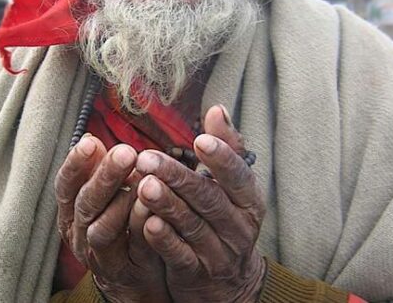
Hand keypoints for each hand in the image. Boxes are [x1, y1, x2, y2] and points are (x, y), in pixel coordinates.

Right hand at [54, 134, 170, 302]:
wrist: (131, 277)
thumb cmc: (116, 222)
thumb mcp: (102, 195)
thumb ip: (96, 171)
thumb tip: (90, 139)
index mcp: (70, 210)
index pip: (65, 185)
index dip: (75, 164)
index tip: (90, 142)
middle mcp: (79, 233)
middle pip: (86, 204)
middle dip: (104, 177)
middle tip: (126, 153)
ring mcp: (100, 255)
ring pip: (102, 230)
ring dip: (120, 204)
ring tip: (141, 181)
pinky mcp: (125, 272)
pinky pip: (133, 250)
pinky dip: (142, 228)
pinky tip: (153, 208)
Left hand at [134, 105, 265, 302]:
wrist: (229, 284)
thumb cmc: (224, 219)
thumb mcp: (233, 187)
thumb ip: (226, 147)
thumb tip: (217, 108)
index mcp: (248, 201)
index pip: (239, 176)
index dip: (222, 158)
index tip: (200, 139)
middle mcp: (238, 227)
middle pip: (208, 199)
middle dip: (178, 177)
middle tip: (147, 157)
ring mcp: (219, 253)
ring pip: (192, 226)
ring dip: (167, 204)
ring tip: (144, 185)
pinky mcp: (196, 274)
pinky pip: (180, 256)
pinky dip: (164, 240)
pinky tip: (147, 223)